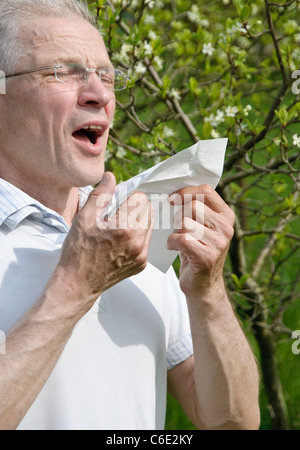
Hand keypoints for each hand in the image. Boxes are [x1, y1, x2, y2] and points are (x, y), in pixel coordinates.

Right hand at [57, 172, 153, 304]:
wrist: (77, 283)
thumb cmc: (77, 250)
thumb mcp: (84, 218)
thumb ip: (100, 194)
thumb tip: (111, 176)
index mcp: (123, 227)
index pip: (140, 198)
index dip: (129, 195)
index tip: (117, 201)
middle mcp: (137, 241)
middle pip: (148, 209)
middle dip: (135, 206)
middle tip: (117, 212)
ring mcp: (141, 254)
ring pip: (150, 224)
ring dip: (138, 219)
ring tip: (119, 226)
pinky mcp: (141, 264)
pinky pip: (146, 240)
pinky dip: (138, 235)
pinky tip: (121, 239)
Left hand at [167, 184, 234, 296]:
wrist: (204, 285)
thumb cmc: (197, 251)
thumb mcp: (202, 227)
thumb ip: (197, 209)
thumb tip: (175, 191)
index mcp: (226, 216)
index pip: (206, 191)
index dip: (186, 191)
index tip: (172, 198)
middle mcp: (226, 228)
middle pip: (193, 206)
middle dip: (178, 216)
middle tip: (177, 229)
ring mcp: (219, 243)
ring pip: (185, 223)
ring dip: (174, 231)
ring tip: (177, 241)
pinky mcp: (207, 257)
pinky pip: (182, 239)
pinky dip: (172, 243)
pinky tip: (174, 248)